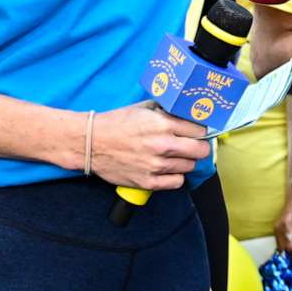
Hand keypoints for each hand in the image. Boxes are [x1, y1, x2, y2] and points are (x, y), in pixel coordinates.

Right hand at [83, 101, 210, 191]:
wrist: (90, 142)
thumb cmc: (116, 123)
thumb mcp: (144, 108)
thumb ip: (168, 111)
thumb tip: (188, 114)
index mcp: (163, 125)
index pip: (200, 131)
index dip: (199, 131)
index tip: (196, 133)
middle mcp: (162, 146)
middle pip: (201, 151)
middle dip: (199, 147)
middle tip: (191, 145)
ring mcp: (155, 166)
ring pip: (190, 167)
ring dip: (185, 161)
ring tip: (173, 156)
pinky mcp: (147, 182)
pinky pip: (177, 182)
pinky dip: (175, 176)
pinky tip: (167, 169)